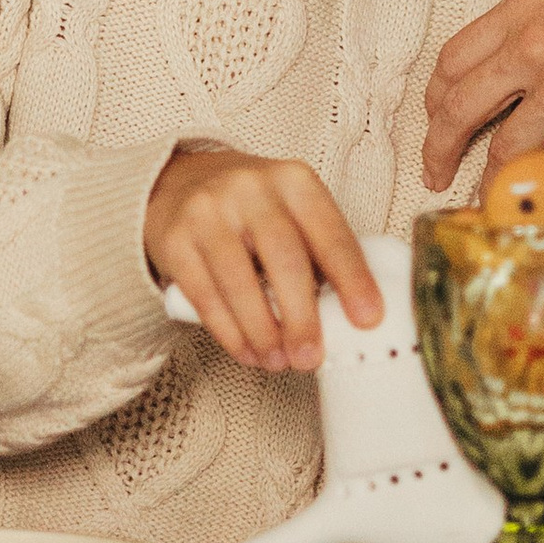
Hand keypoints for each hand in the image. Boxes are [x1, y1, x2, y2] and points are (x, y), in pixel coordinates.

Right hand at [147, 149, 382, 372]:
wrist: (182, 182)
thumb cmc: (253, 209)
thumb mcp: (290, 210)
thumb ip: (316, 250)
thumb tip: (348, 313)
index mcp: (294, 180)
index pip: (330, 232)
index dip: (352, 278)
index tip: (368, 318)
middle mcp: (252, 188)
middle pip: (285, 259)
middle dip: (302, 317)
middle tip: (311, 357)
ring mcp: (209, 211)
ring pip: (241, 282)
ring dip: (263, 332)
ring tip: (279, 362)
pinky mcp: (175, 239)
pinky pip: (205, 295)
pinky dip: (229, 333)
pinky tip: (248, 352)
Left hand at [420, 0, 543, 191]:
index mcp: (525, 8)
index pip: (456, 58)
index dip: (438, 95)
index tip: (437, 116)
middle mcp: (531, 50)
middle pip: (460, 109)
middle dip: (440, 149)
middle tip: (434, 174)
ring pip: (505, 151)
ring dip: (492, 185)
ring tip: (489, 205)